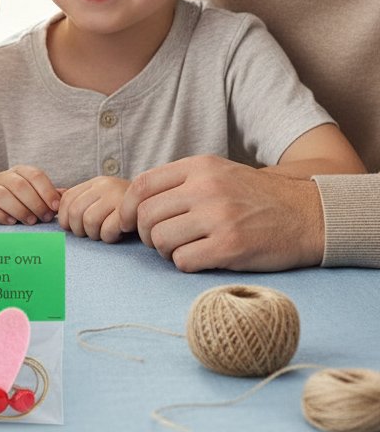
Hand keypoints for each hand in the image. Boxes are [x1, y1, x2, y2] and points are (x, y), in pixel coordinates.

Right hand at [0, 166, 60, 225]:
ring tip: (30, 222)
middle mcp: (3, 177)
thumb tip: (66, 197)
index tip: (55, 208)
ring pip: (2, 194)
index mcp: (21, 172)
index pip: (35, 175)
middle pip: (19, 185)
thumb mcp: (38, 201)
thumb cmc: (25, 209)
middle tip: (44, 218)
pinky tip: (11, 223)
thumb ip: (51, 198)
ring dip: (19, 209)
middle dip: (35, 203)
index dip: (47, 192)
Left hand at [57, 176, 129, 241]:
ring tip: (104, 233)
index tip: (71, 228)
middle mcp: (105, 186)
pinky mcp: (129, 212)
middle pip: (75, 211)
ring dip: (94, 234)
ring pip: (89, 221)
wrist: (163, 207)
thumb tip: (53, 207)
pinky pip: (107, 230)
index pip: (67, 198)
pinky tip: (116, 235)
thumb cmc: (126, 208)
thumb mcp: (104, 198)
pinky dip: (109, 237)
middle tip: (89, 233)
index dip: (64, 217)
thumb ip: (81, 200)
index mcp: (96, 183)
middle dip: (78, 229)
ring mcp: (117, 197)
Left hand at [118, 156, 324, 271]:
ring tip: (184, 248)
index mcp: (199, 167)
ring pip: (161, 240)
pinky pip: (183, 261)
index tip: (125, 222)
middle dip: (146, 234)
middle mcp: (205, 188)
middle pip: (146, 216)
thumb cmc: (254, 197)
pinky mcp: (231, 246)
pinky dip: (185, 264)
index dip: (125, 208)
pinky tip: (200, 259)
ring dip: (166, 251)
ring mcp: (218, 217)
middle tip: (161, 240)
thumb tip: (134, 202)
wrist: (307, 215)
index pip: (141, 185)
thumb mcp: (217, 173)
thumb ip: (179, 181)